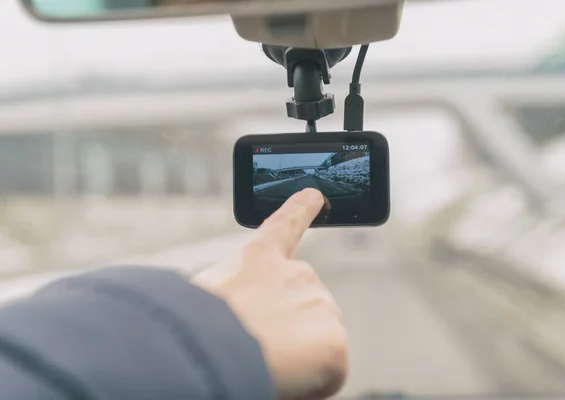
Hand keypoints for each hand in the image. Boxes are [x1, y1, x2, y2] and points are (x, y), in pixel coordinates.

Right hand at [193, 188, 347, 399]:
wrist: (210, 346)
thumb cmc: (190, 326)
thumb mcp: (206, 297)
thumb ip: (238, 297)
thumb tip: (253, 324)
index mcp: (257, 259)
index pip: (286, 223)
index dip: (301, 208)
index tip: (314, 195)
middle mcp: (295, 273)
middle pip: (303, 306)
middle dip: (288, 328)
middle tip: (256, 347)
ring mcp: (319, 304)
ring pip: (314, 341)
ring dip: (296, 357)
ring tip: (263, 362)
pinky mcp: (334, 340)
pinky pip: (327, 373)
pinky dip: (310, 386)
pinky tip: (288, 381)